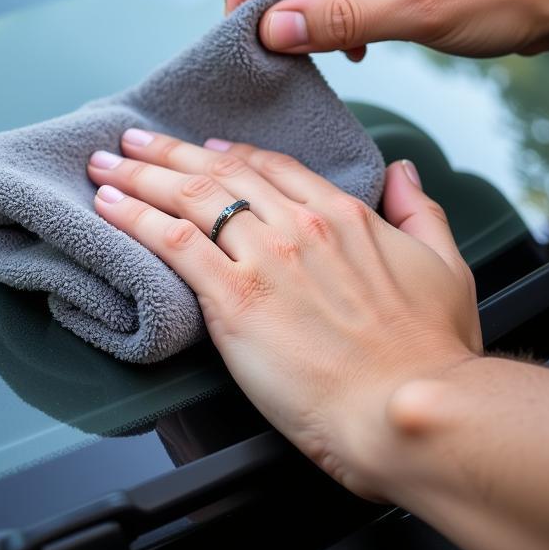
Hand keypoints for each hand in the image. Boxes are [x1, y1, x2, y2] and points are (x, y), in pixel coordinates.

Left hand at [86, 130, 482, 499]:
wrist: (408, 410)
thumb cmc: (429, 354)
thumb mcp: (445, 268)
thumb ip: (419, 212)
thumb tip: (403, 173)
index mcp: (343, 215)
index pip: (271, 167)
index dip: (229, 153)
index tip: (201, 148)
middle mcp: (298, 226)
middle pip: (218, 173)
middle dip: (166, 151)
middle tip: (131, 139)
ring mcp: (263, 258)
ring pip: (188, 198)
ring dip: (138, 176)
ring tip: (103, 165)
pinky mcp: (233, 299)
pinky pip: (172, 243)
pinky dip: (134, 219)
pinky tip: (108, 206)